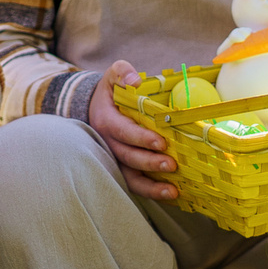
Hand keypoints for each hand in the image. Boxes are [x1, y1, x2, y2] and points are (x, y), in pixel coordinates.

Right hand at [86, 60, 176, 199]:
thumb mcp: (113, 76)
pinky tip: (171, 195)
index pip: (123, 132)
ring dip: (151, 187)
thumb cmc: (111, 92)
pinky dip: (151, 192)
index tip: (161, 142)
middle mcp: (108, 144)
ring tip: (173, 191)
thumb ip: (122, 72)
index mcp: (106, 121)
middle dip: (150, 162)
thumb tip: (135, 81)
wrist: (94, 108)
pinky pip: (135, 184)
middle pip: (128, 157)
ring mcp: (115, 159)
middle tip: (172, 164)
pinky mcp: (122, 169)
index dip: (141, 138)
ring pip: (129, 177)